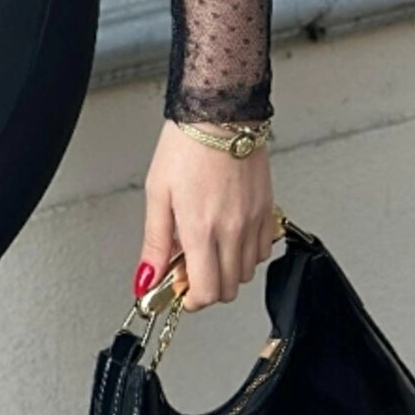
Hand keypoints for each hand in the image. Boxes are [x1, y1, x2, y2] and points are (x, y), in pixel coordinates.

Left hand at [134, 118, 276, 312]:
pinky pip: (263, 250)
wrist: (219, 113)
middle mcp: (232, 230)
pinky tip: (228, 234)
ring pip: (247, 273)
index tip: (179, 290)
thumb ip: (155, 242)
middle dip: (206, 287)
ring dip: (226, 270)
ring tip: (206, 245)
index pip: (206, 291)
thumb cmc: (186, 146)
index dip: (191, 300)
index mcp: (201, 228)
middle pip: (228, 288)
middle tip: (188, 266)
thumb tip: (146, 278)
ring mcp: (253, 221)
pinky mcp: (267, 210)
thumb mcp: (158, 193)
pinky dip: (246, 253)